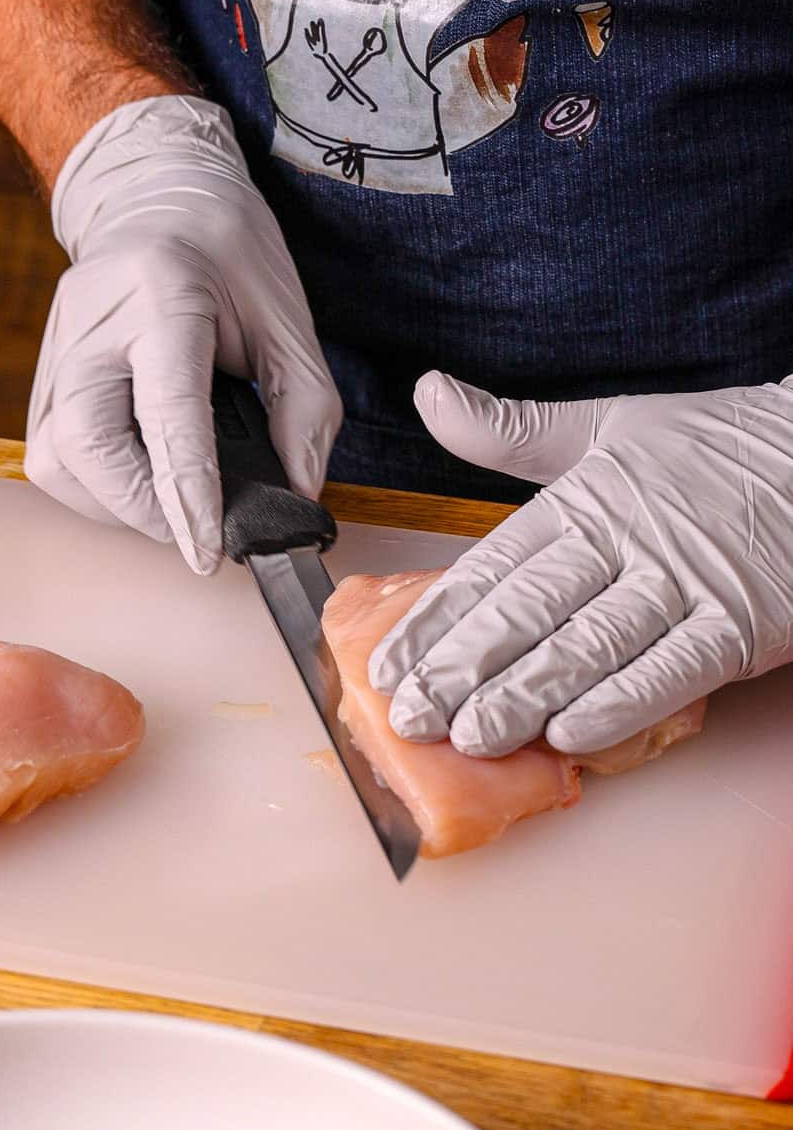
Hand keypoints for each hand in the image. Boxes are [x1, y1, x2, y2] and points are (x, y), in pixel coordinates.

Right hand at [26, 96, 341, 573]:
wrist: (159, 192)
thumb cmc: (230, 252)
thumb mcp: (288, 319)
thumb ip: (304, 410)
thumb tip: (295, 497)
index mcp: (162, 294)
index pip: (166, 412)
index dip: (187, 493)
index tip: (209, 551)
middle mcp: (94, 322)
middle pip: (85, 444)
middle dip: (140, 508)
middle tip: (195, 527)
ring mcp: (57, 345)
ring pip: (55, 458)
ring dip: (112, 502)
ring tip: (168, 502)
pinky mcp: (43, 369)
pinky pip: (49, 450)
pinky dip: (94, 484)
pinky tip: (139, 476)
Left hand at [370, 372, 792, 755]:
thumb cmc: (716, 447)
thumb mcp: (608, 425)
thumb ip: (513, 430)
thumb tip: (428, 393)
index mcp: (587, 496)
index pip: (494, 564)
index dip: (438, 618)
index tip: (390, 663)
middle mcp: (627, 539)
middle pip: (529, 610)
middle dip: (463, 668)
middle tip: (412, 716)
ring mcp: (684, 584)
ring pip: (589, 647)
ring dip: (524, 695)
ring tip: (471, 736)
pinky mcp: (739, 625)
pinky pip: (669, 673)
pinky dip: (616, 706)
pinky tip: (567, 735)